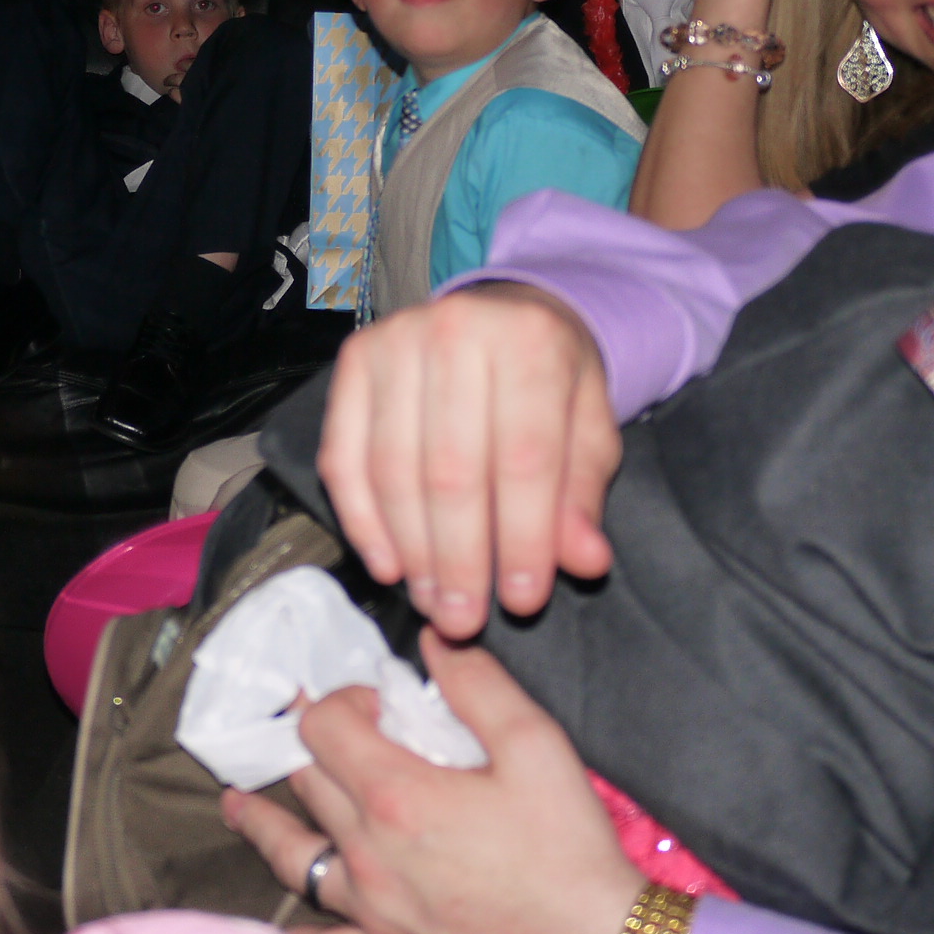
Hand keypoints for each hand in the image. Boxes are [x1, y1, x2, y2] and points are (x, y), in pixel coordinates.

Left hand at [223, 632, 644, 933]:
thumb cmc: (569, 849)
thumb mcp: (536, 745)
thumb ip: (478, 684)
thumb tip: (435, 642)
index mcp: (397, 795)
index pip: (324, 727)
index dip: (343, 699)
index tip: (379, 701)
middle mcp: (369, 852)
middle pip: (309, 782)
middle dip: (316, 747)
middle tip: (330, 732)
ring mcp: (372, 907)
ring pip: (295, 856)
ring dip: (263, 824)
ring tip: (235, 806)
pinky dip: (298, 928)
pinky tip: (282, 927)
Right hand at [316, 282, 620, 636]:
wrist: (503, 315)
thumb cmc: (551, 380)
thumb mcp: (589, 428)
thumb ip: (582, 493)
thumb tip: (583, 560)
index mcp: (530, 340)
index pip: (524, 458)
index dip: (523, 538)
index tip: (522, 599)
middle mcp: (456, 329)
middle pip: (452, 469)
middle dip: (459, 558)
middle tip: (465, 618)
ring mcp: (394, 341)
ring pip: (394, 469)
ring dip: (412, 551)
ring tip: (433, 602)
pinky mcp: (352, 361)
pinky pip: (344, 457)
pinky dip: (362, 521)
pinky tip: (389, 565)